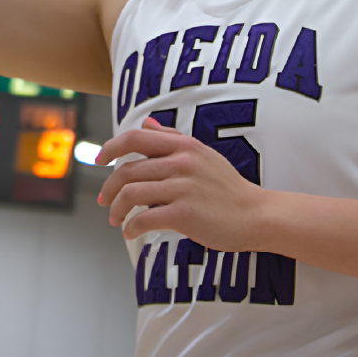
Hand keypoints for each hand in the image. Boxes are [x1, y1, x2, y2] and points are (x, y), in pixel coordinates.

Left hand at [95, 118, 271, 251]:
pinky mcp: (184, 214)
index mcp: (185, 145)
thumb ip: (173, 139)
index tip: (100, 160)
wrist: (257, 215)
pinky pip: (144, 218)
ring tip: (117, 221)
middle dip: (109, 189)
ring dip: (117, 210)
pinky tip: (131, 233)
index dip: (111, 148)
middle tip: (105, 202)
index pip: (136, 138)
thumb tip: (146, 123)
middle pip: (127, 170)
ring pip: (131, 194)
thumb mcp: (204, 155)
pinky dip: (131, 228)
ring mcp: (183, 188)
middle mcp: (182, 162)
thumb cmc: (228, 189)